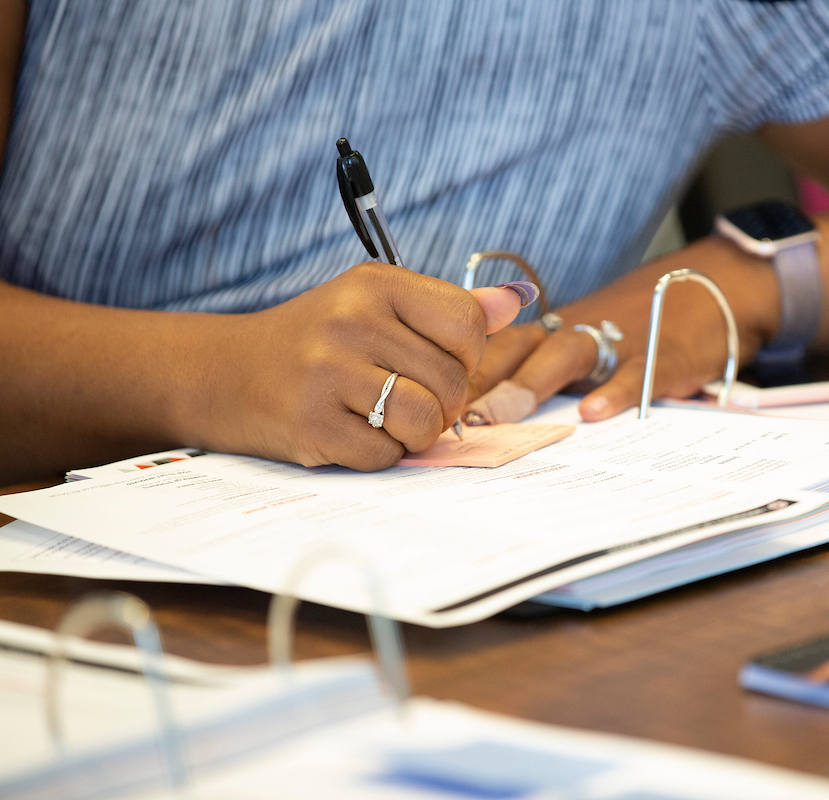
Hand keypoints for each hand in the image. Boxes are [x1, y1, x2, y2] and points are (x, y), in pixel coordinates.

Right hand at [187, 263, 531, 469]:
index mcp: (376, 284)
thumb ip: (449, 309)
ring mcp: (327, 373)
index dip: (468, 357)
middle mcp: (351, 321)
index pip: (468, 325)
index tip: (440, 363)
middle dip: (443, 403)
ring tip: (389, 421)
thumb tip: (516, 301)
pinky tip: (353, 432)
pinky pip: (385, 455)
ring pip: (424, 421)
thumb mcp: (378, 305)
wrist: (226, 372)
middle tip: (410, 399)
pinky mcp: (311, 424)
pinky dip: (380, 454)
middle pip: (451, 381)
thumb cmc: (317, 340)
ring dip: (418, 434)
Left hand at [465, 237, 781, 422]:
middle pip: (514, 350)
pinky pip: (634, 372)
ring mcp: (616, 339)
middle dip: (474, 383)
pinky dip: (615, 391)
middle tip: (439, 417)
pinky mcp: (661, 353)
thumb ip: (533, 370)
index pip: (489, 349)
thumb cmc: (635, 326)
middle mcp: (574, 329)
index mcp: (550, 330)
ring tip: (497, 417)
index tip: (418, 404)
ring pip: (563, 355)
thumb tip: (475, 418)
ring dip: (527, 384)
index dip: (453, 376)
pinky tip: (595, 413)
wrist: (711, 288)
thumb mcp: (581, 343)